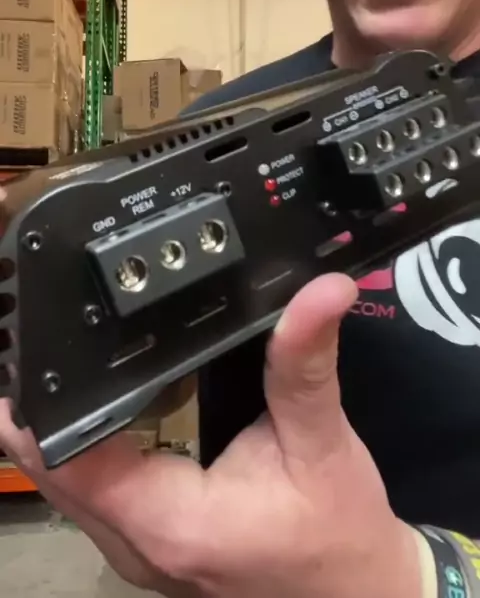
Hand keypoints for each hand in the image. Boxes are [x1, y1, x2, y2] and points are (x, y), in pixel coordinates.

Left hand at [0, 274, 422, 597]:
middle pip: (52, 471)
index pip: (70, 458)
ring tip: (71, 363)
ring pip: (65, 486)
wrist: (358, 597)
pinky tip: (106, 410)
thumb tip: (321, 292)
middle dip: (42, 408)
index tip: (44, 344)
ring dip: (59, 429)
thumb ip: (305, 363)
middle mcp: (136, 546)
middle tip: (50, 338)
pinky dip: (86, 451)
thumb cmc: (340, 533)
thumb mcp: (324, 444)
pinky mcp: (146, 547)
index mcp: (169, 522)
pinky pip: (90, 496)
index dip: (45, 404)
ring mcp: (135, 554)